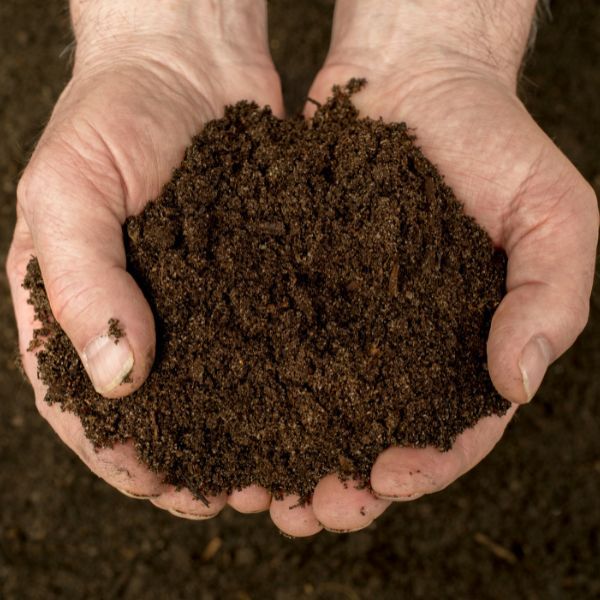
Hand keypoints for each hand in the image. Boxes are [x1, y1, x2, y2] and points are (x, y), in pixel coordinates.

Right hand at [7, 0, 281, 518]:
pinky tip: (313, 409)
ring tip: (283, 476)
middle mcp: (140, 314)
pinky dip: (282, 382)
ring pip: (220, 390)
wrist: (184, 63)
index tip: (164, 490)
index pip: (86, 404)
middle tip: (237, 501)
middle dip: (195, 464)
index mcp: (78, 306)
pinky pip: (264, 341)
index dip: (122, 457)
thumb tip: (118, 379)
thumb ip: (80, 283)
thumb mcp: (68, 189)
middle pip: (162, 413)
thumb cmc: (111, 115)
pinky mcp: (250, 277)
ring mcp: (198, 300)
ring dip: (247, 439)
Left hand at [270, 0, 598, 535]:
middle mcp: (405, 343)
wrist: (419, 80)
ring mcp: (349, 317)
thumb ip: (551, 299)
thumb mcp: (554, 216)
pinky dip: (254, 386)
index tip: (384, 478)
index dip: (424, 465)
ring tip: (260, 493)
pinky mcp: (300, 283)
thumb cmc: (495, 144)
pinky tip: (229, 414)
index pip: (454, 429)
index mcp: (467, 344)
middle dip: (344, 483)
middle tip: (306, 513)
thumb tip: (517, 380)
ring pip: (319, 406)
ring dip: (291, 455)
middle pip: (376, 435)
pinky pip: (276, 342)